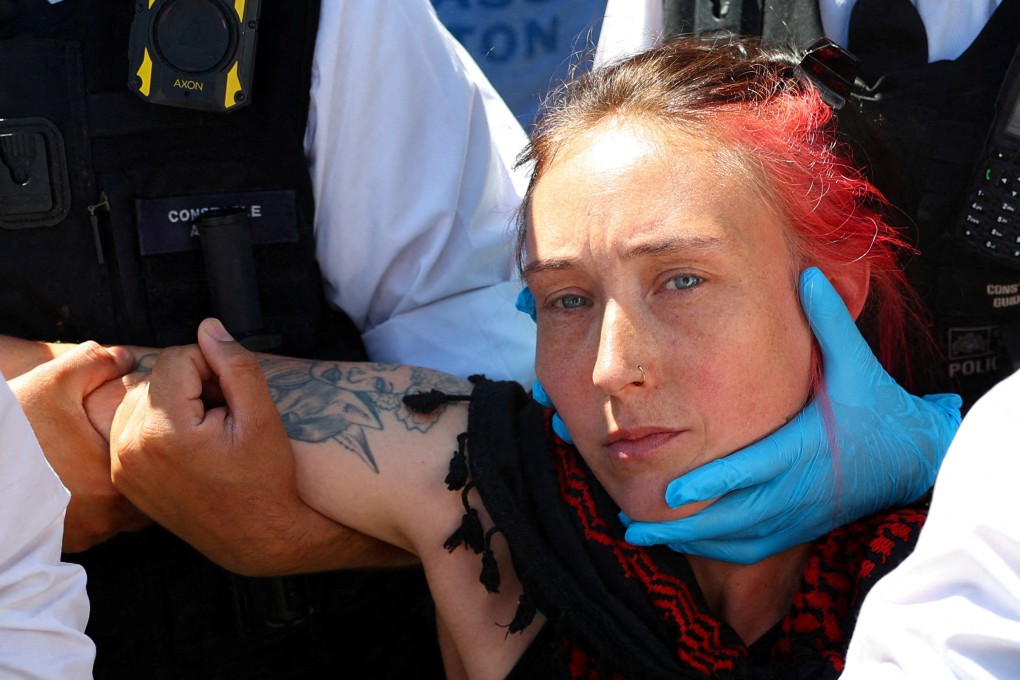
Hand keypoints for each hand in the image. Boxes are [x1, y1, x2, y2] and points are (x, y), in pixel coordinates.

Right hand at [8, 342, 150, 551]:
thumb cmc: (11, 428)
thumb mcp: (52, 381)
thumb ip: (96, 362)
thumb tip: (126, 357)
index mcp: (111, 483)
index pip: (158, 469)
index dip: (154, 450)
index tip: (148, 437)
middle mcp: (103, 518)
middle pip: (143, 498)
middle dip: (140, 477)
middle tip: (132, 454)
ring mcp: (82, 535)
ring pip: (120, 517)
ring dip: (116, 497)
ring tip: (104, 469)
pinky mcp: (62, 544)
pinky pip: (93, 529)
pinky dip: (92, 511)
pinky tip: (81, 487)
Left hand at [109, 319, 409, 574]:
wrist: (258, 537)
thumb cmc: (266, 481)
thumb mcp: (262, 418)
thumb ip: (235, 366)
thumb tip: (209, 327)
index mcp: (164, 431)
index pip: (177, 358)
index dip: (212, 367)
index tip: (233, 397)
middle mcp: (131, 448)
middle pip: (156, 376)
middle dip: (191, 384)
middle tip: (223, 415)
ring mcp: (122, 466)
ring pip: (142, 398)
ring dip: (174, 402)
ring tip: (207, 431)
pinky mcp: (123, 478)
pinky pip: (131, 426)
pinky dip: (158, 425)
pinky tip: (189, 446)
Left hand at [622, 267, 961, 563]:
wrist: (913, 457)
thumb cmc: (876, 407)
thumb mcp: (856, 363)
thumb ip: (828, 321)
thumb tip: (807, 273)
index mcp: (803, 448)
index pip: (750, 470)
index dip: (710, 483)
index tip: (670, 492)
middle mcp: (798, 488)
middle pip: (733, 514)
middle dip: (681, 524)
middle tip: (633, 525)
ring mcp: (799, 514)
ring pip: (738, 537)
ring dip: (689, 539)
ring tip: (642, 534)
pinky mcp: (800, 529)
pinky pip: (752, 548)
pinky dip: (716, 549)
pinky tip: (682, 541)